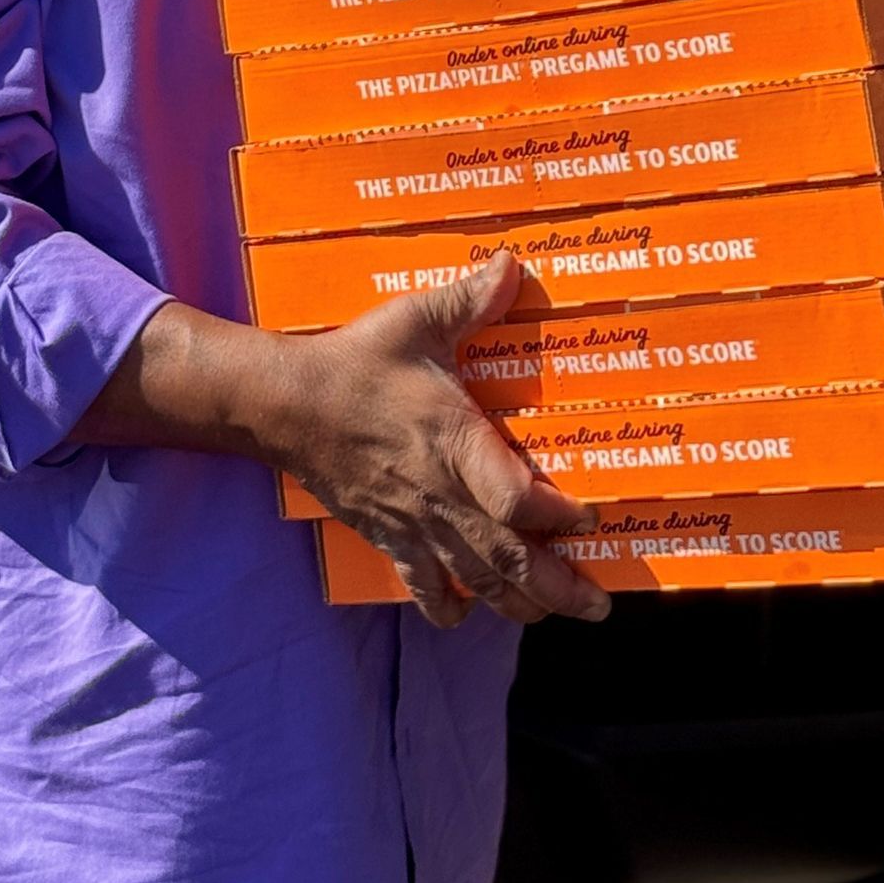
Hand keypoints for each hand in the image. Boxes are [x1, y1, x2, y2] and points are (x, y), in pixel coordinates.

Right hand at [265, 251, 612, 631]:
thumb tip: (513, 265)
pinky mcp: (386, 535)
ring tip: (553, 614)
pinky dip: (445, 607)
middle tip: (598, 604)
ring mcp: (413, 522)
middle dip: (558, 587)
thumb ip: (469, 299)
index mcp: (456, 441)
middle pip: (508, 558)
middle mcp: (441, 494)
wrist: (285, 404)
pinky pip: (421, 585)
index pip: (517, 498)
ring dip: (518, 605)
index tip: (590, 516)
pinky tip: (463, 617)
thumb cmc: (356, 361)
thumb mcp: (415, 320)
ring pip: (474, 581)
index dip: (559, 515)